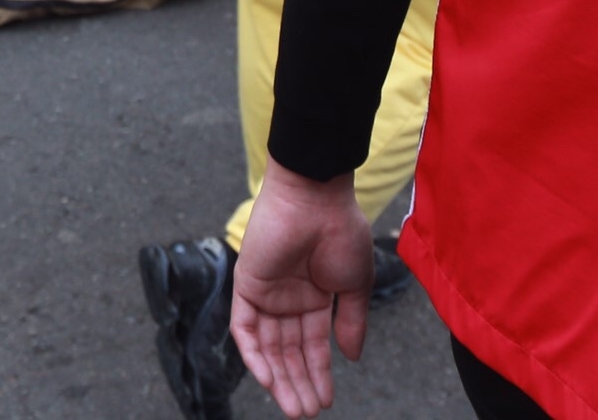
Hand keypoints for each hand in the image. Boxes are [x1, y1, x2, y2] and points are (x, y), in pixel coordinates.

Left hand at [230, 162, 374, 416]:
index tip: (326, 400)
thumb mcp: (354, 284)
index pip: (312, 344)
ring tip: (294, 407)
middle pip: (288, 351)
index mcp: (314, 297)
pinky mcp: (246, 285)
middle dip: (297, 382)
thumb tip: (351, 358)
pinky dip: (253, 355)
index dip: (319, 373)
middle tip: (306, 412)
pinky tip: (268, 379)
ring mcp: (266, 293)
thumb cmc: (341, 232)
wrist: (316, 198)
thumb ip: (350, 322)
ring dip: (278, 377)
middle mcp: (287, 299)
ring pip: (267, 346)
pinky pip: (243, 328)